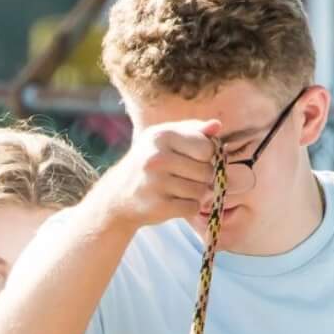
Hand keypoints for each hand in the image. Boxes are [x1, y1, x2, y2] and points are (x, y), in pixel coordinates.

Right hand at [99, 119, 226, 230]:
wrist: (116, 197)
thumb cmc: (147, 163)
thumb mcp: (164, 139)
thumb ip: (192, 130)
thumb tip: (217, 125)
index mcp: (161, 136)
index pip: (207, 148)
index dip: (207, 156)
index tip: (195, 160)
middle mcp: (157, 158)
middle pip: (207, 171)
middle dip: (203, 177)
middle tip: (187, 178)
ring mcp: (156, 184)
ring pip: (201, 191)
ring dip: (196, 194)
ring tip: (180, 190)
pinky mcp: (158, 206)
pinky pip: (192, 208)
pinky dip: (188, 208)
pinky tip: (175, 202)